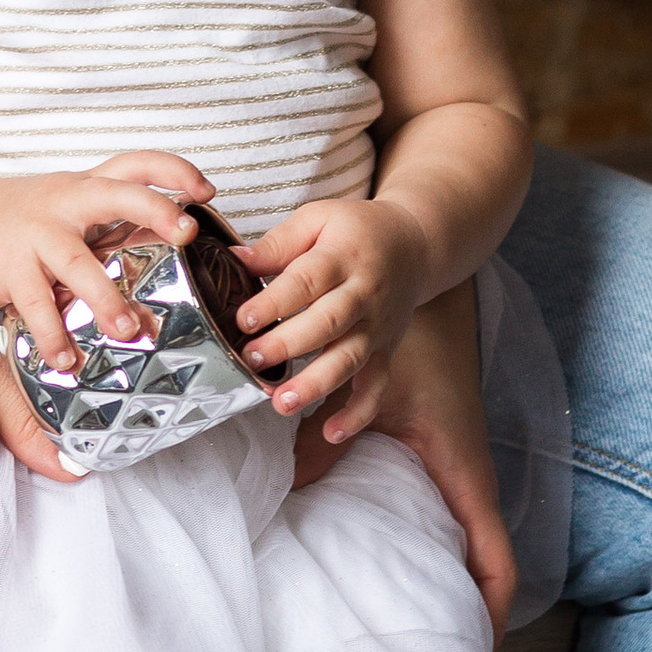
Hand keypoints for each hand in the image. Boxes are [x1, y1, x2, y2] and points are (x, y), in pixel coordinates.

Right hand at [0, 152, 212, 374]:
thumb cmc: (27, 221)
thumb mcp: (72, 211)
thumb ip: (116, 227)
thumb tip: (178, 257)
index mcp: (88, 187)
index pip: (137, 164)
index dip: (175, 171)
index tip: (206, 191)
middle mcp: (67, 202)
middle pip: (118, 194)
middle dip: (156, 211)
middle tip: (187, 237)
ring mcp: (37, 233)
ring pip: (78, 263)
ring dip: (106, 299)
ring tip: (129, 331)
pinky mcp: (10, 267)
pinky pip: (36, 304)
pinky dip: (54, 335)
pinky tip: (68, 359)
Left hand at [232, 194, 431, 440]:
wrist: (416, 245)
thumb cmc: (357, 230)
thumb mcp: (318, 219)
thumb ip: (278, 243)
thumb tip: (234, 260)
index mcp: (344, 256)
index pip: (307, 282)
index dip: (274, 302)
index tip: (243, 320)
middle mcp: (365, 294)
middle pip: (328, 323)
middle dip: (288, 345)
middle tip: (252, 359)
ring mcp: (378, 327)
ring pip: (349, 360)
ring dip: (316, 385)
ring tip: (281, 403)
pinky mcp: (386, 350)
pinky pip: (377, 387)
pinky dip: (359, 413)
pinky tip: (332, 432)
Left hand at [334, 278, 518, 641]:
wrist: (428, 292)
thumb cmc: (412, 345)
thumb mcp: (367, 401)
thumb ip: (324, 446)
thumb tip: (284, 490)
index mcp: (466, 475)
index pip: (495, 560)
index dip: (492, 612)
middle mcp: (469, 480)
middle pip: (485, 566)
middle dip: (469, 612)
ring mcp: (457, 472)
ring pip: (468, 544)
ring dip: (452, 581)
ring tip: (418, 627)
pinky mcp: (440, 458)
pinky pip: (447, 516)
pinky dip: (435, 545)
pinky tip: (395, 560)